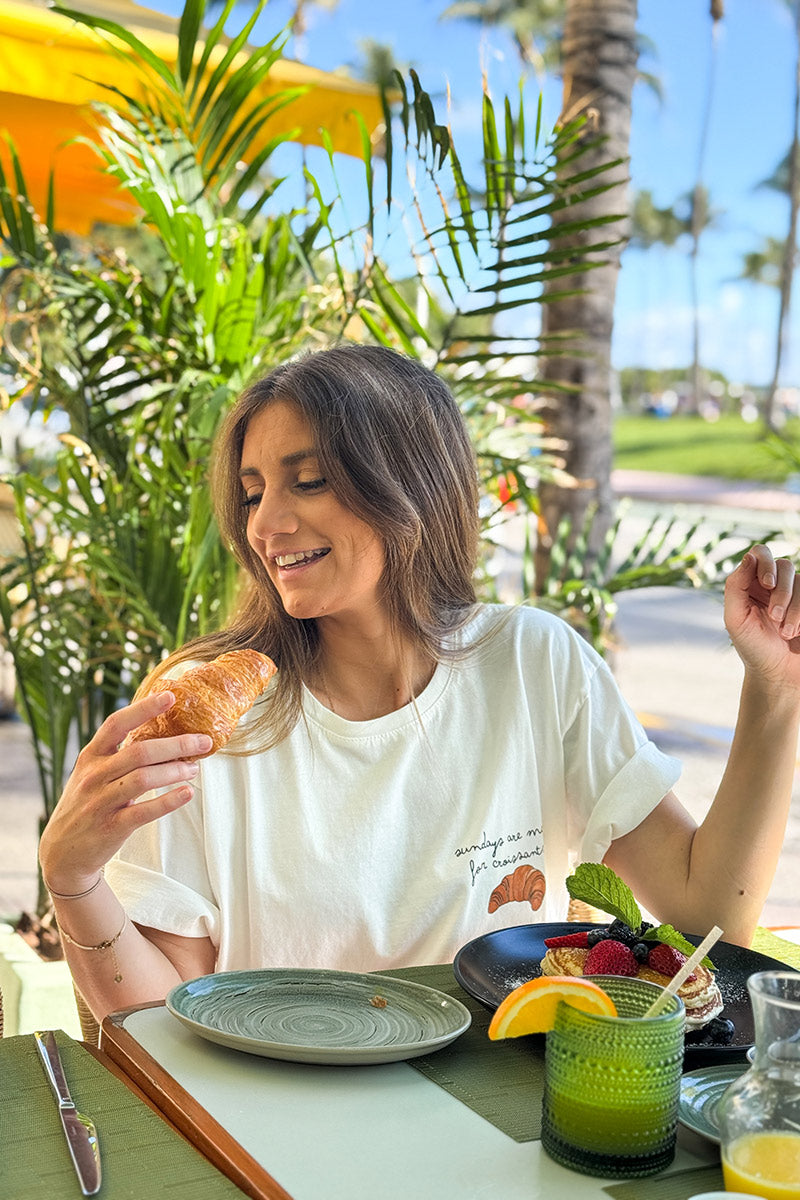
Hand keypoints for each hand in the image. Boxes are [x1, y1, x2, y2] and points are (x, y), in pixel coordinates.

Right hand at [38, 691, 212, 894]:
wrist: (62, 853)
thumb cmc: (86, 805)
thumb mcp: (92, 774)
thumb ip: (118, 756)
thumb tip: (162, 735)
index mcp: (91, 756)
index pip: (116, 724)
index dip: (143, 708)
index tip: (170, 696)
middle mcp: (94, 775)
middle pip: (140, 751)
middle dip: (177, 744)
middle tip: (203, 741)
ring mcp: (101, 802)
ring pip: (144, 778)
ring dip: (175, 771)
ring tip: (194, 769)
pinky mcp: (111, 827)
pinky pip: (144, 812)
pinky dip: (168, 801)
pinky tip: (187, 793)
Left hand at [724, 543, 799, 688]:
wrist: (778, 676)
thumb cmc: (752, 648)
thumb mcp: (735, 619)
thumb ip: (736, 586)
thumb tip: (748, 556)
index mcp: (752, 583)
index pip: (760, 553)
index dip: (765, 562)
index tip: (766, 583)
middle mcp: (775, 584)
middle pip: (784, 565)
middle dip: (781, 591)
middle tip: (774, 617)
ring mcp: (797, 594)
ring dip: (794, 609)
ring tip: (786, 633)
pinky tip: (797, 632)